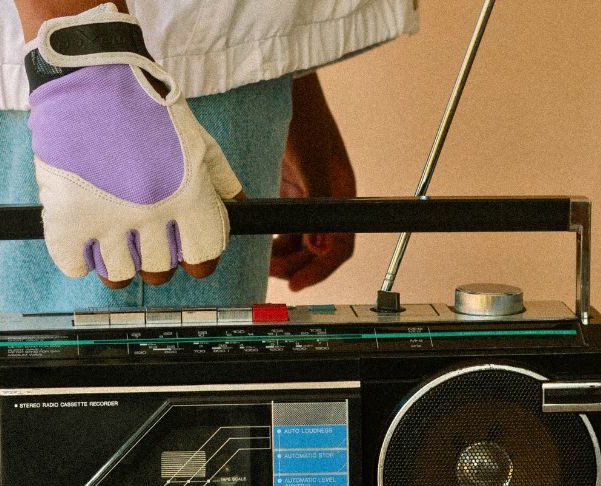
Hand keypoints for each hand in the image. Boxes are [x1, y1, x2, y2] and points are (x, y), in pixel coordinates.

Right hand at [25, 5, 240, 288]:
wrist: (91, 78)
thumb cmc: (148, 107)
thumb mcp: (197, 137)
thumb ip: (220, 177)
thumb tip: (238, 206)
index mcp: (188, 197)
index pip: (203, 258)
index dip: (197, 259)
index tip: (186, 250)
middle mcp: (151, 216)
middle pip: (160, 271)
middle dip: (156, 258)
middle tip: (143, 232)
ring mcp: (108, 221)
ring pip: (119, 275)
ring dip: (118, 261)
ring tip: (113, 235)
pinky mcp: (67, 220)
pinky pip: (75, 265)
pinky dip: (79, 259)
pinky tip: (84, 238)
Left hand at [269, 73, 356, 291]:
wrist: (282, 86)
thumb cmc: (301, 115)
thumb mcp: (308, 161)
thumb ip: (316, 204)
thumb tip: (320, 246)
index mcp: (341, 191)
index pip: (340, 244)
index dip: (322, 268)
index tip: (298, 284)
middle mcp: (327, 196)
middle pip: (318, 247)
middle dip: (296, 264)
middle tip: (270, 272)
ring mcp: (307, 192)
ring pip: (298, 238)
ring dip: (282, 254)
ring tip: (262, 260)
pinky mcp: (288, 186)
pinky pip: (285, 223)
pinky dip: (273, 237)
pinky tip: (259, 242)